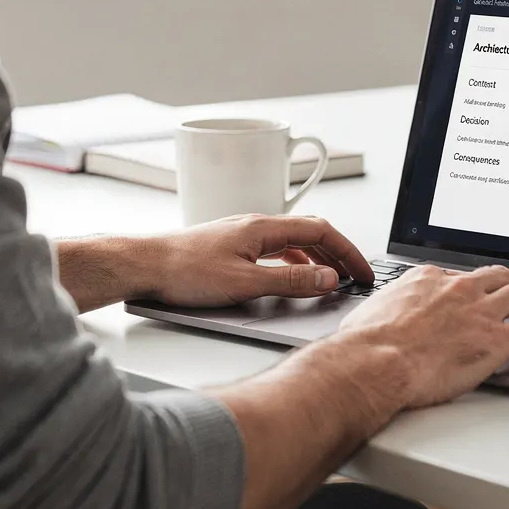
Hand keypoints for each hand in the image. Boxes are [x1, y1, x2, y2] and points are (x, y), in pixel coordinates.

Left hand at [141, 214, 374, 308]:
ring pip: (293, 242)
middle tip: (357, 277)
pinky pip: (275, 250)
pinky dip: (295, 263)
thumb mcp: (245, 283)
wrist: (145, 265)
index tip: (364, 272)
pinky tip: (292, 279)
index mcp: (264, 227)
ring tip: (332, 280)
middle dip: (338, 254)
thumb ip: (290, 282)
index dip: (348, 252)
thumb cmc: (184, 270)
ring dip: (317, 259)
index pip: (321, 231)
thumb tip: (329, 278)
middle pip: (310, 233)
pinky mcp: (231, 247)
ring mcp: (243, 235)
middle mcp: (256, 225)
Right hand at [335, 264, 508, 408]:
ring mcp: (481, 311)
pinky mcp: (497, 338)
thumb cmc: (366, 344)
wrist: (375, 362)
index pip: (461, 277)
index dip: (471, 291)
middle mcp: (459, 289)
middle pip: (499, 276)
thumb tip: (379, 317)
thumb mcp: (372, 311)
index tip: (472, 302)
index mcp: (429, 279)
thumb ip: (388, 308)